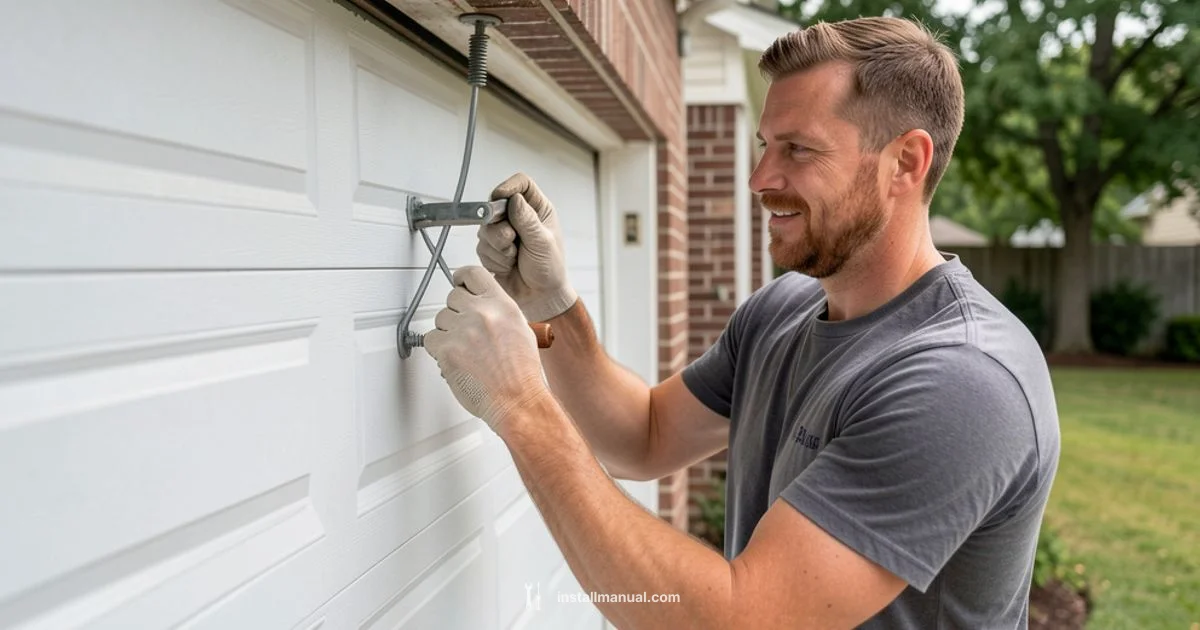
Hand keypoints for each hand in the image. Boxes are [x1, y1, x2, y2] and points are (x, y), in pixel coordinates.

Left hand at [424, 266, 550, 430]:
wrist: (517, 400)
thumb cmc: (521, 374)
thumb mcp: (520, 330)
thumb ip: (499, 312)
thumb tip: (480, 304)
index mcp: (502, 305)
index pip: (473, 274)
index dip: (462, 277)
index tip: (458, 281)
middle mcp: (482, 313)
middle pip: (452, 297)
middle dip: (456, 313)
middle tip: (464, 330)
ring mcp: (462, 330)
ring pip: (440, 319)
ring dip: (447, 333)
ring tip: (466, 351)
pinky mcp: (447, 349)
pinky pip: (431, 340)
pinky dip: (439, 350)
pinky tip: (456, 360)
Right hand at [478, 173, 577, 321]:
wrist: (540, 297)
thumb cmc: (550, 270)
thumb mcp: (542, 243)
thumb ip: (528, 221)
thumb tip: (515, 200)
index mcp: (538, 210)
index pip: (521, 184)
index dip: (508, 187)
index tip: (500, 198)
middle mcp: (520, 218)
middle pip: (495, 207)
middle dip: (500, 228)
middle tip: (512, 241)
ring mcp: (504, 233)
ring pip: (485, 229)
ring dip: (498, 247)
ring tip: (514, 258)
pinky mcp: (493, 249)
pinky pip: (482, 247)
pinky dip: (494, 259)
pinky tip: (508, 266)